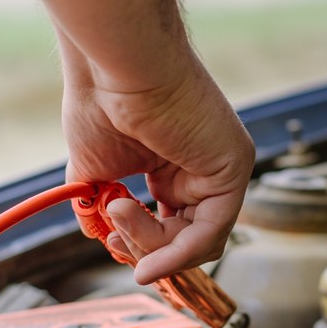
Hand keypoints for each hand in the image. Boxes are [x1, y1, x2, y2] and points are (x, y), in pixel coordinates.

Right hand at [63, 51, 253, 284]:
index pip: (172, 224)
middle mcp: (203, 166)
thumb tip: (97, 236)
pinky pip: (211, 231)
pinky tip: (148, 262)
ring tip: (117, 212)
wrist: (116, 65)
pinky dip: (178, 254)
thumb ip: (98, 207)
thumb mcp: (93, 170)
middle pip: (187, 237)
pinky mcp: (232, 167)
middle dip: (145, 248)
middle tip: (112, 239)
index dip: (141, 242)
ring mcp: (222, 166)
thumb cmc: (102, 101)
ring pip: (198, 240)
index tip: (108, 240)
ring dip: (152, 245)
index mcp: (173, 164)